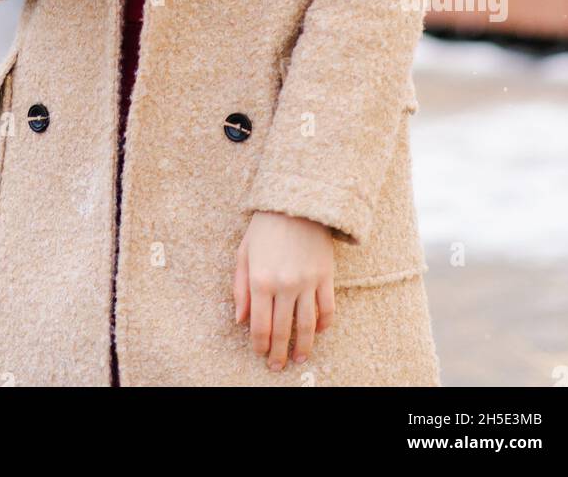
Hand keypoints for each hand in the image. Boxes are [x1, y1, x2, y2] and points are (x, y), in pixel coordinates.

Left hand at [234, 211, 334, 371]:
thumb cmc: (265, 227)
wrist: (296, 202)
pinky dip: (323, 325)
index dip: (259, 345)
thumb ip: (240, 288)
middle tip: (277, 366)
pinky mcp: (326, 276)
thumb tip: (240, 320)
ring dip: (303, 347)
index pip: (260, 325)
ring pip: (307, 326)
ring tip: (299, 358)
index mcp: (260, 280)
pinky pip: (327, 309)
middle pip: (282, 330)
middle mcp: (284, 285)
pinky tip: (318, 332)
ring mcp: (307, 282)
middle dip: (278, 352)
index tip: (260, 354)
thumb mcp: (244, 253)